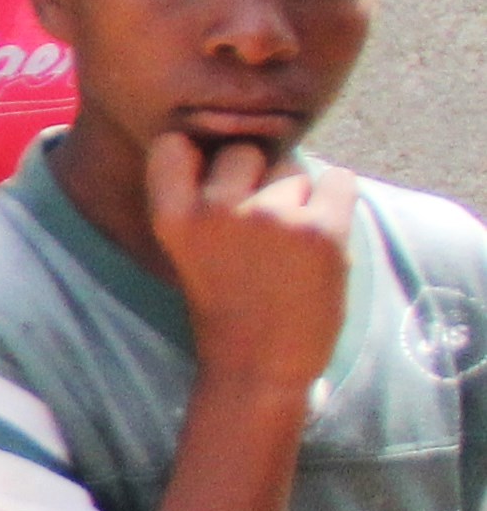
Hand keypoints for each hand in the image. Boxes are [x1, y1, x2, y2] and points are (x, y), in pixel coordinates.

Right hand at [153, 131, 357, 396]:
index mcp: (172, 217)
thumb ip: (202, 199)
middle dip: (257, 175)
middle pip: (244, 150)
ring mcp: (269, 217)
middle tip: (261, 224)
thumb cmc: (226, 303)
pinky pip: (338, 180)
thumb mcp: (187, 249)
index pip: (174, 145)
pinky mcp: (320, 230)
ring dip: (299, 195)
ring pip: (293, 167)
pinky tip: (324, 232)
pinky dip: (337, 198)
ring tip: (291, 243)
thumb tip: (251, 145)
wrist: (258, 365)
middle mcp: (215, 209)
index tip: (209, 182)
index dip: (198, 157)